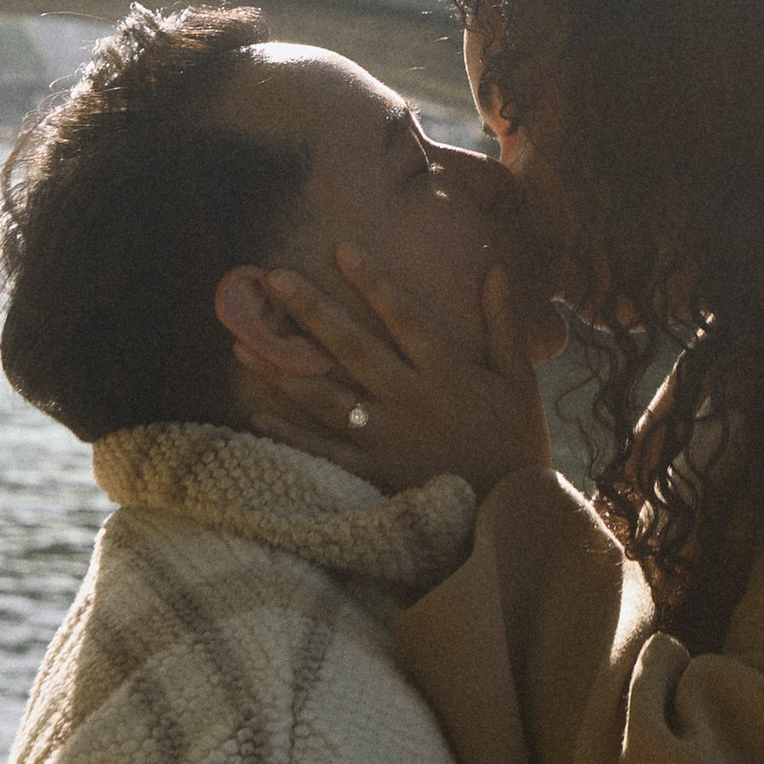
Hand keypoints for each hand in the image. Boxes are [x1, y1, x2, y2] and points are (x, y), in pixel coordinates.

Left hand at [216, 251, 551, 499]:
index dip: (374, 282)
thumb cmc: (518, 442)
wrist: (511, 514)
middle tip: (274, 280)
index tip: (341, 249)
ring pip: (326, 397)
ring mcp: (387, 439)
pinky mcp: (373, 473)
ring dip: (284, 368)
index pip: (405, 317)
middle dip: (312, 311)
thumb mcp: (520, 381)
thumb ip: (504, 324)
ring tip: (244, 340)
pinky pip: (324, 451)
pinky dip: (290, 435)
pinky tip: (256, 414)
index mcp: (447, 374)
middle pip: (354, 349)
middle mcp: (411, 400)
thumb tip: (496, 268)